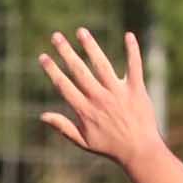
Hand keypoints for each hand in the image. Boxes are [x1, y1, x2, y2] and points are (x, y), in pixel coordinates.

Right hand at [37, 29, 159, 168]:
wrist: (140, 151)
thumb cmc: (110, 147)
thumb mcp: (84, 141)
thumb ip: (63, 127)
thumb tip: (42, 116)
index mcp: (85, 110)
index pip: (64, 86)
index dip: (52, 70)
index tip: (43, 56)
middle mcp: (99, 98)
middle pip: (79, 71)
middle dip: (66, 52)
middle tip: (56, 36)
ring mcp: (118, 93)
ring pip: (102, 65)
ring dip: (90, 46)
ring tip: (81, 31)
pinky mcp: (136, 89)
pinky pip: (134, 66)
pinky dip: (132, 51)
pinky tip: (128, 35)